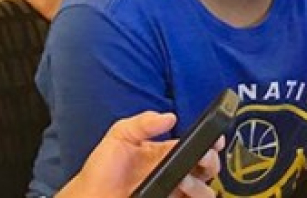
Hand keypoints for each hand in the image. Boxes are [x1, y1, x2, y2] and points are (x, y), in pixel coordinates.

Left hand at [59, 112, 222, 197]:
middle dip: (210, 161)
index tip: (216, 139)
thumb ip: (142, 123)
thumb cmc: (101, 170)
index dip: (210, 141)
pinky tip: (181, 191)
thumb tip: (169, 117)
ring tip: (184, 181)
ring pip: (205, 190)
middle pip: (206, 167)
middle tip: (202, 160)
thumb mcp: (119, 136)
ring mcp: (172, 192)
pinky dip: (194, 195)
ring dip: (200, 184)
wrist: (90, 197)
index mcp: (164, 152)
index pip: (195, 145)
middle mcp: (172, 172)